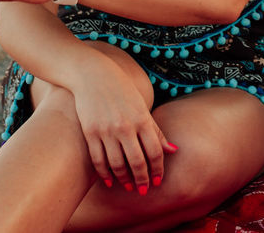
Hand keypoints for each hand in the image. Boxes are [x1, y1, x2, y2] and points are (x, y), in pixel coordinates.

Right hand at [70, 58, 178, 192]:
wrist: (92, 74)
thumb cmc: (121, 90)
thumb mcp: (141, 107)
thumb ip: (155, 130)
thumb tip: (173, 150)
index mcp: (142, 119)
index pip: (155, 151)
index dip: (158, 169)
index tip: (158, 181)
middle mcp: (126, 126)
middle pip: (138, 161)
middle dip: (142, 179)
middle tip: (144, 190)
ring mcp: (107, 130)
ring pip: (118, 164)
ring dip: (124, 179)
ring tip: (128, 186)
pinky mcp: (90, 132)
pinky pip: (98, 160)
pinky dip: (104, 173)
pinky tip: (109, 181)